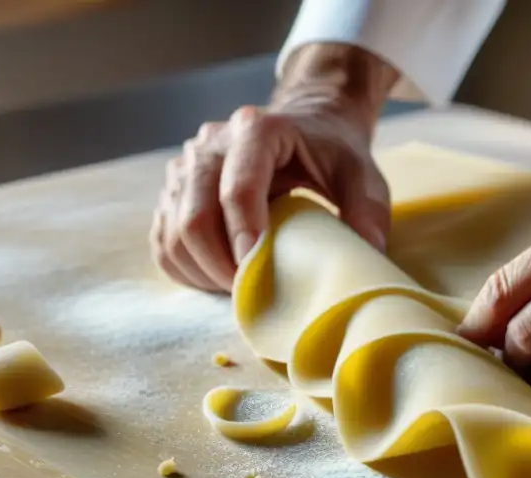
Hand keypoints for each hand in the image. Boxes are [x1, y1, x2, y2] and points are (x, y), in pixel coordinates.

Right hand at [149, 44, 398, 292]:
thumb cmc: (332, 154)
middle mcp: (210, 143)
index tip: (260, 276)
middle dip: (221, 268)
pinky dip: (186, 270)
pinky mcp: (172, 192)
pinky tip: (217, 278)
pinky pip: (163, 242)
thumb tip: (365, 255)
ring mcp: (184, 167)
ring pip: (172, 234)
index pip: (237, 189)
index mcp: (255, 130)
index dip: (245, 238)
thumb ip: (367, 211)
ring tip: (239, 289)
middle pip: (194, 218)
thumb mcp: (362, 175)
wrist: (306, 127)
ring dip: (203, 273)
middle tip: (252, 296)